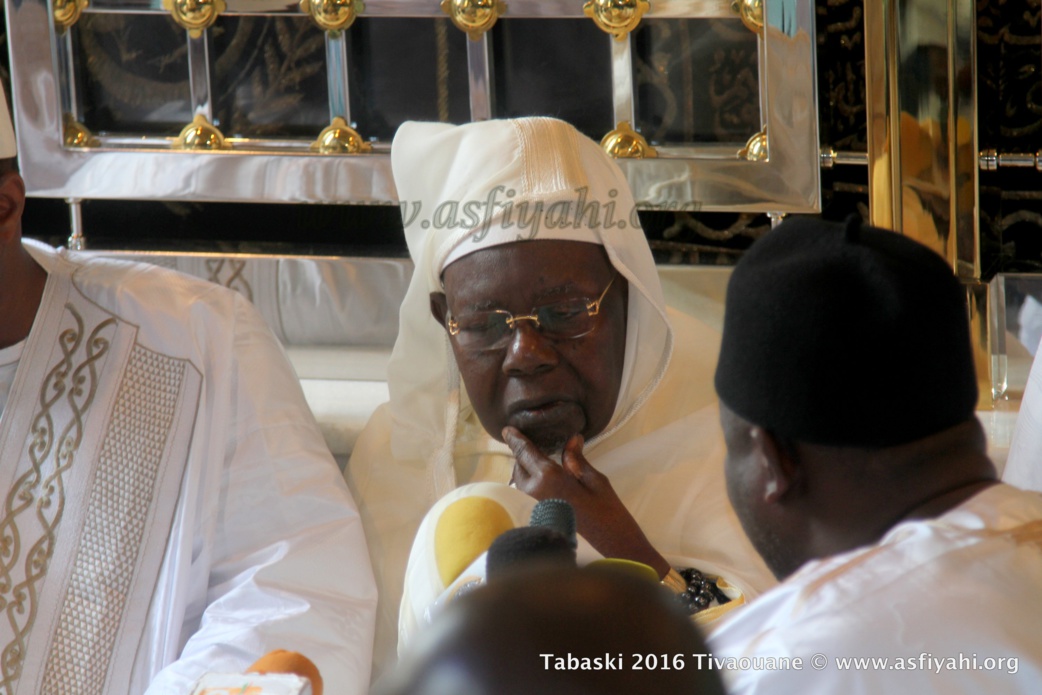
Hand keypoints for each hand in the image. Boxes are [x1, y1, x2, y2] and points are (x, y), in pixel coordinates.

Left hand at [503, 426, 669, 577]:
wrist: (609, 547)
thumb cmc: (607, 512)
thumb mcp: (595, 480)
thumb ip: (576, 459)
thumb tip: (571, 439)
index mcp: (548, 477)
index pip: (525, 452)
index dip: (516, 439)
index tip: (507, 430)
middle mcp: (533, 491)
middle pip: (519, 467)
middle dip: (524, 456)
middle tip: (533, 448)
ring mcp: (530, 507)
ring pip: (520, 482)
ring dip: (526, 472)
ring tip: (538, 465)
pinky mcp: (534, 519)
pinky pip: (524, 496)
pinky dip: (529, 486)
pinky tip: (542, 484)